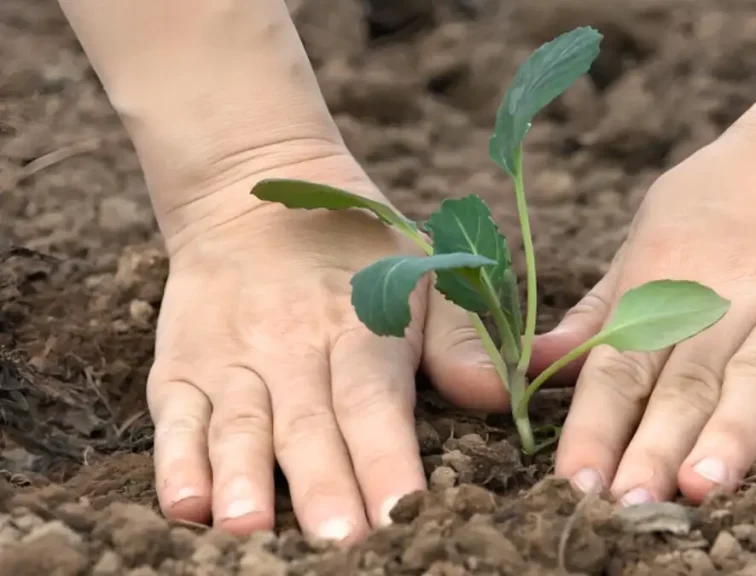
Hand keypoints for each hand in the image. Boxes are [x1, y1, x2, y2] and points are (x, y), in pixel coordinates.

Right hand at [146, 151, 504, 540]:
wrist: (252, 193)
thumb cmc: (358, 249)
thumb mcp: (423, 272)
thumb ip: (461, 339)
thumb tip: (500, 396)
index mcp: (359, 326)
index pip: (373, 399)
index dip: (386, 456)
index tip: (404, 509)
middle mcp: (291, 346)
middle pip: (308, 425)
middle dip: (323, 488)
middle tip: (340, 543)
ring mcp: (232, 358)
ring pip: (239, 426)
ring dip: (244, 481)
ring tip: (251, 530)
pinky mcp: (182, 367)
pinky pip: (176, 417)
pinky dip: (176, 461)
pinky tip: (185, 505)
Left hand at [532, 75, 755, 504]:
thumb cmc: (737, 182)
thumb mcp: (654, 224)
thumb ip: (603, 304)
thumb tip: (537, 360)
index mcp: (667, 273)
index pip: (622, 362)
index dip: (596, 424)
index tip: (573, 478)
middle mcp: (731, 294)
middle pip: (685, 382)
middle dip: (653, 447)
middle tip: (628, 504)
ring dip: (728, 436)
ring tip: (699, 488)